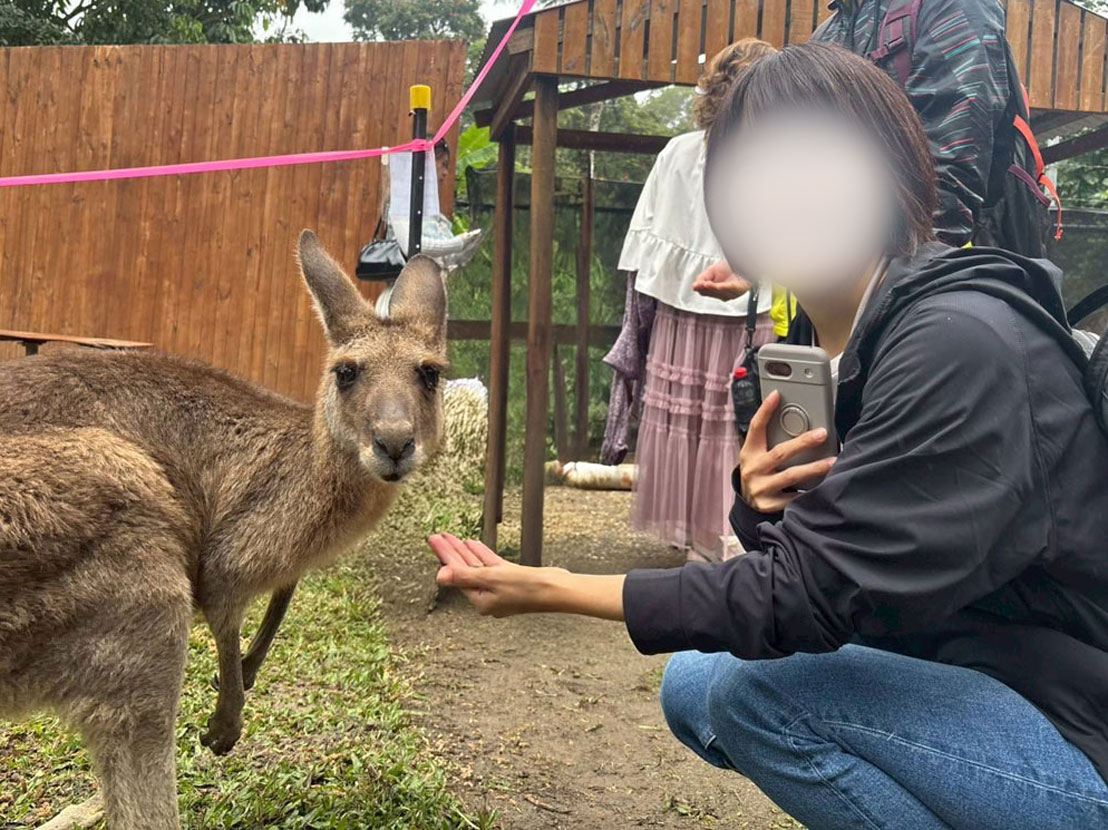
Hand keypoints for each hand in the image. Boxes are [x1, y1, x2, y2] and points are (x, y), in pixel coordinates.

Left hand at [428, 534, 563, 616]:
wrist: (556, 589)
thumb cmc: (527, 588)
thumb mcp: (492, 579)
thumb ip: (465, 576)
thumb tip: (440, 576)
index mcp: (480, 600)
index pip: (457, 574)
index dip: (445, 555)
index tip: (434, 539)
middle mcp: (487, 596)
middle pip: (464, 570)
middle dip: (450, 552)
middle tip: (436, 536)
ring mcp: (499, 588)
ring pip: (477, 566)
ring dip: (464, 551)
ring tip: (451, 537)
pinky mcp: (511, 579)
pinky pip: (491, 566)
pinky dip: (482, 555)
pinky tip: (473, 544)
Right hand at [692, 260, 751, 301]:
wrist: (745, 261)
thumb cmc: (731, 266)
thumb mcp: (712, 270)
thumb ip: (703, 278)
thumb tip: (695, 286)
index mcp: (717, 290)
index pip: (705, 292)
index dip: (700, 288)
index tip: (696, 285)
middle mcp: (724, 294)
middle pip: (712, 293)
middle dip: (705, 288)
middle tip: (700, 284)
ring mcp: (733, 292)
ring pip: (720, 292)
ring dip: (712, 288)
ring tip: (705, 284)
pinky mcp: (740, 288)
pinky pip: (730, 289)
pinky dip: (723, 287)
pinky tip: (717, 285)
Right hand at [739, 390, 835, 512]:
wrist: (748, 505)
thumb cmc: (758, 473)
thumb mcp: (756, 456)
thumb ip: (769, 440)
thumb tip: (794, 420)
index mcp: (749, 453)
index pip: (755, 427)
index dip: (765, 410)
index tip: (777, 395)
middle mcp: (753, 469)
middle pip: (780, 453)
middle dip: (803, 442)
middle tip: (822, 434)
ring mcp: (761, 488)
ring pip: (791, 476)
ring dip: (814, 468)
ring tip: (832, 461)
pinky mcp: (770, 505)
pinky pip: (794, 498)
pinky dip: (810, 492)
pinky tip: (824, 487)